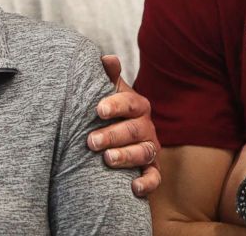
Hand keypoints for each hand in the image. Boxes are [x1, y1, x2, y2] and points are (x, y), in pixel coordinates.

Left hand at [86, 54, 160, 196]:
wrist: (115, 136)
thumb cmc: (108, 110)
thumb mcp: (107, 91)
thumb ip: (107, 76)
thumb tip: (107, 58)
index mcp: (137, 105)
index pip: (129, 103)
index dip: (115, 105)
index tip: (98, 110)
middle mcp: (146, 126)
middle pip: (134, 130)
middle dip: (113, 135)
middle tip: (91, 141)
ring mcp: (150, 148)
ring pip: (144, 152)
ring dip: (126, 156)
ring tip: (107, 159)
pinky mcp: (151, 169)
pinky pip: (155, 178)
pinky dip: (147, 183)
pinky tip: (133, 188)